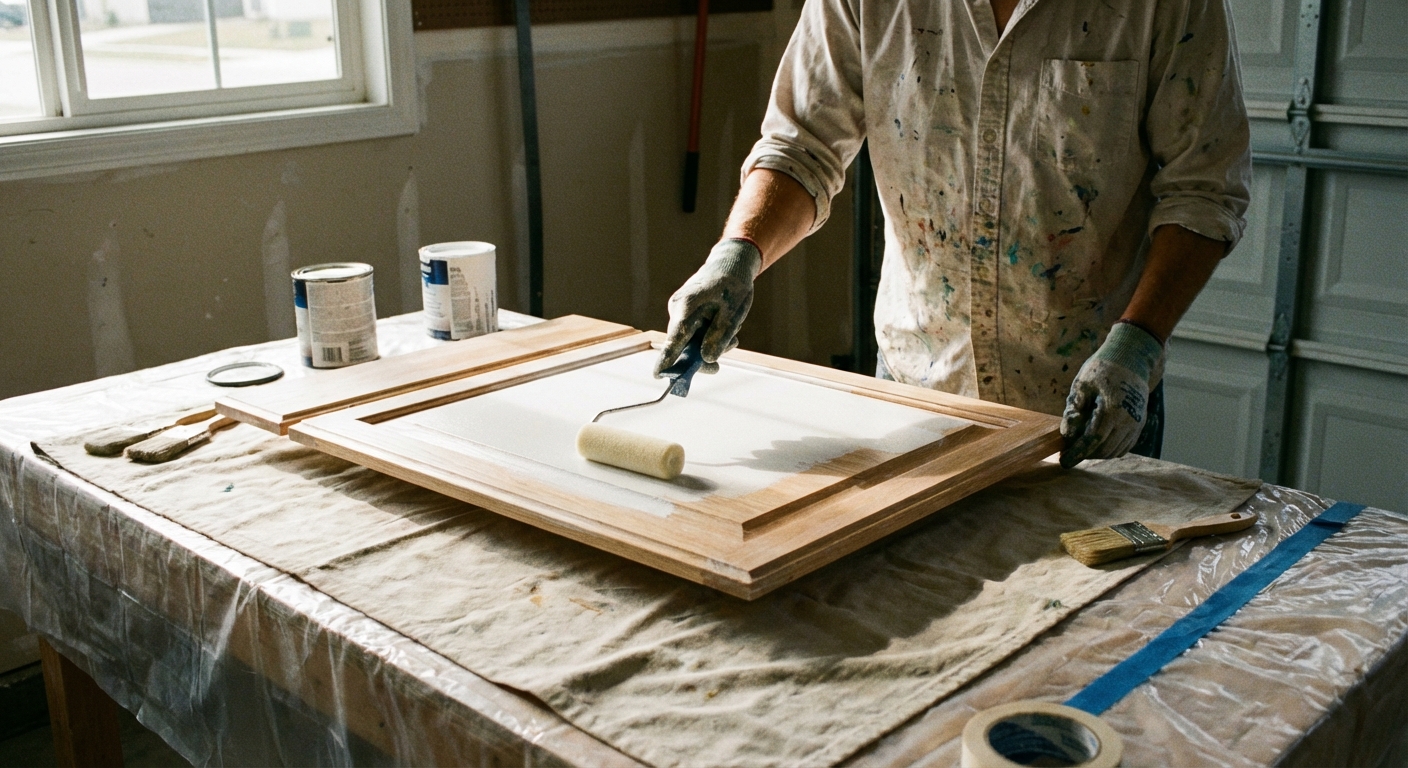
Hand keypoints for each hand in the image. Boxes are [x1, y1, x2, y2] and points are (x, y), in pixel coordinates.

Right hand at [654, 239, 761, 376]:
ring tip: (732, 337)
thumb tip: (707, 360)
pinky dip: (707, 338)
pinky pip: (692, 334)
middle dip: (700, 358)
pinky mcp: (683, 314)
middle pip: (682, 345)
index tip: (658, 375)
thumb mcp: (733, 314)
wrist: (730, 265)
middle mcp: (677, 309)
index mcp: (688, 306)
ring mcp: (678, 312)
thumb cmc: (733, 286)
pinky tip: (724, 331)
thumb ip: (719, 337)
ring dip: (709, 346)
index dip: (667, 358)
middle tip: (718, 367)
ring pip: (689, 341)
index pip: (675, 337)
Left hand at [1059, 322, 1165, 467]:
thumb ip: (1073, 410)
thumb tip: (1067, 435)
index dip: (1077, 453)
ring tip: (1080, 446)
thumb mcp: (1081, 384)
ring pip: (1115, 451)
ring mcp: (1137, 423)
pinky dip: (1109, 449)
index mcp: (1113, 409)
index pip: (1093, 439)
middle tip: (1068, 452)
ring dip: (1096, 453)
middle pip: (1104, 449)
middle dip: (1085, 454)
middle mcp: (1129, 419)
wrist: (1130, 359)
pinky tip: (1095, 443)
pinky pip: (1124, 446)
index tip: (1064, 461)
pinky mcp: (1139, 424)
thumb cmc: (1102, 370)